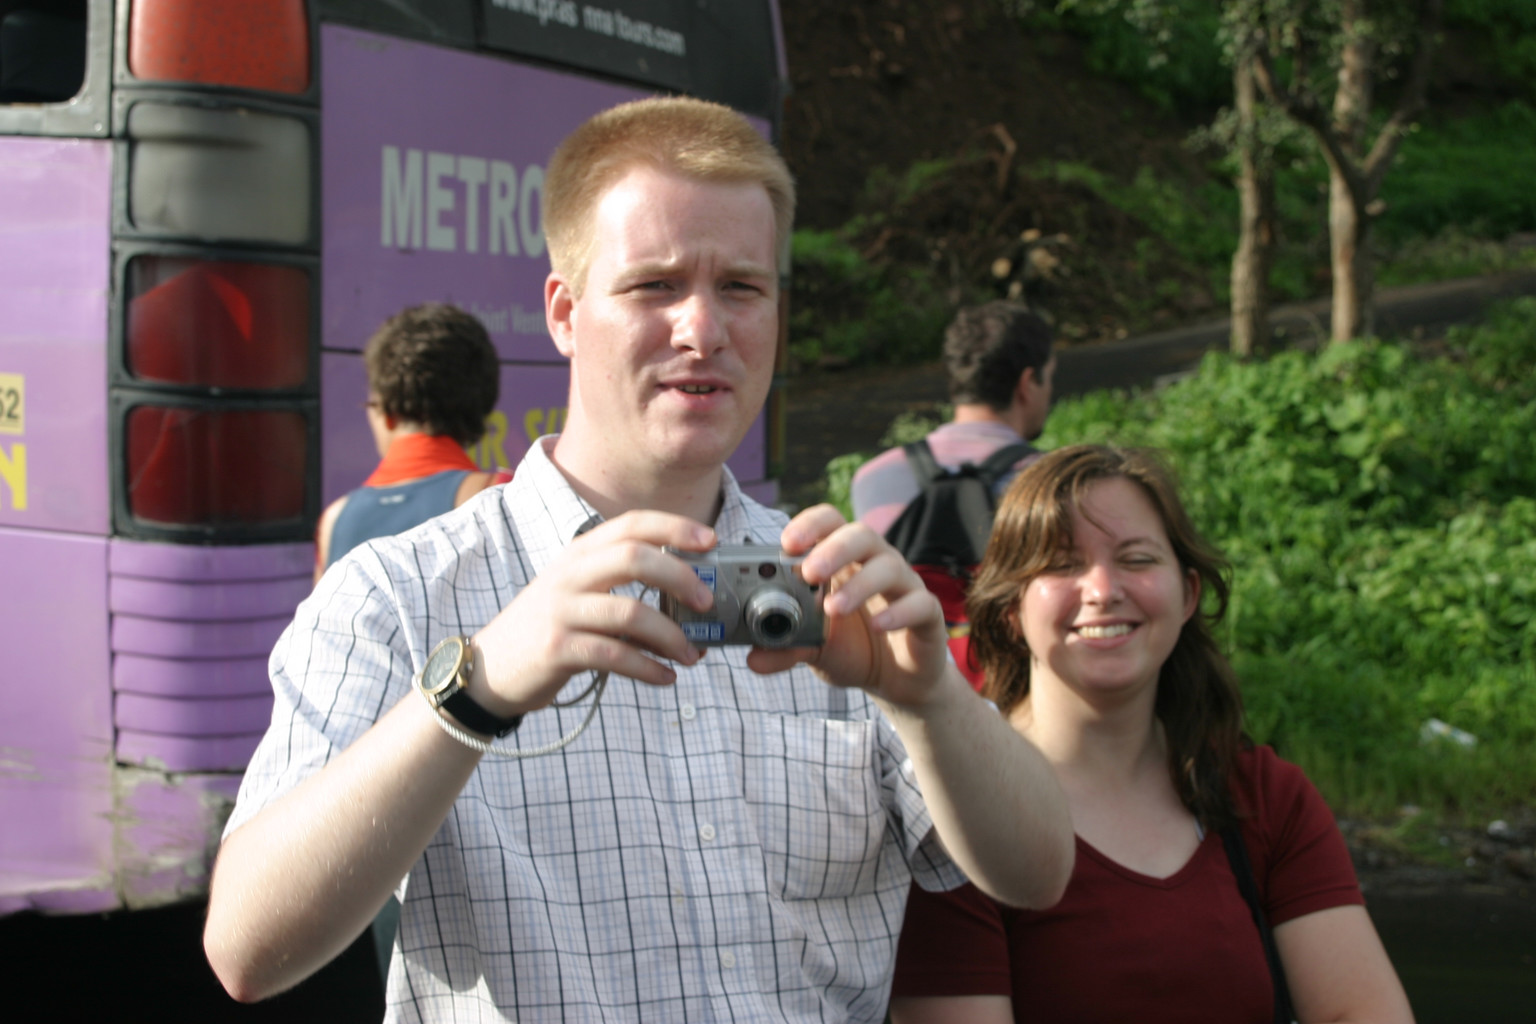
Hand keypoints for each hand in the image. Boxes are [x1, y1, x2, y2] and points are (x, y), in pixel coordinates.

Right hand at [467, 512, 717, 715]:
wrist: (487, 669)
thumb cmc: (547, 629)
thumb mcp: (577, 593)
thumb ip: (621, 586)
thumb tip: (688, 597)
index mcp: (579, 554)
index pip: (631, 524)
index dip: (673, 527)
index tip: (710, 539)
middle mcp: (569, 575)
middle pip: (635, 558)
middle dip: (680, 577)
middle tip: (706, 602)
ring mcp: (561, 611)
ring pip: (631, 612)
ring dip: (672, 637)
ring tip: (692, 655)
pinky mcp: (557, 649)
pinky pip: (615, 655)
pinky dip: (649, 668)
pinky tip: (666, 677)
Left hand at [748, 504, 951, 706]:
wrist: (896, 682)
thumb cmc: (853, 649)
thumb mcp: (814, 650)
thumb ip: (786, 649)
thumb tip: (752, 659)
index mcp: (844, 561)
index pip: (830, 523)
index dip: (810, 525)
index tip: (786, 542)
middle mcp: (875, 563)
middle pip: (861, 535)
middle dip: (833, 549)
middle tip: (809, 572)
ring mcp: (904, 586)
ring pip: (890, 566)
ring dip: (859, 584)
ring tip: (833, 608)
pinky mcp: (928, 614)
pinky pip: (920, 604)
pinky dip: (898, 612)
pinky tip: (878, 624)